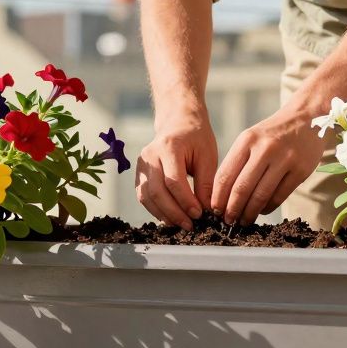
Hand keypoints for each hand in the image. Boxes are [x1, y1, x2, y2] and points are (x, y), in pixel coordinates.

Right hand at [136, 111, 217, 229]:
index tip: (199, 214)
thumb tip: (207, 210)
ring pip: (146, 196)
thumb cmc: (196, 138)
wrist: (178, 122)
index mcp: (169, 146)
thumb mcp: (207, 156)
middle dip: (174, 212)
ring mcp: (141, 164)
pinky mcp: (138, 173)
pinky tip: (169, 217)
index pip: (174, 181)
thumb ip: (206, 183)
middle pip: (157, 191)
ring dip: (163, 214)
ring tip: (181, 224)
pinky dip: (155, 209)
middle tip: (190, 225)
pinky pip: (143, 196)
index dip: (186, 201)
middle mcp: (150, 155)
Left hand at [212, 108, 326, 224]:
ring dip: (249, 213)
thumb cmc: (272, 134)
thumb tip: (222, 195)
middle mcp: (265, 149)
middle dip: (232, 209)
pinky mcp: (300, 170)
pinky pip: (279, 196)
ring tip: (244, 221)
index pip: (225, 175)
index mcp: (247, 140)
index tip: (215, 210)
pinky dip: (268, 208)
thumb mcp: (251, 138)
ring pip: (261, 195)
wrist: (306, 118)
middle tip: (228, 221)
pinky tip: (262, 210)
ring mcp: (285, 159)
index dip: (218, 197)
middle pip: (242, 188)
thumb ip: (237, 162)